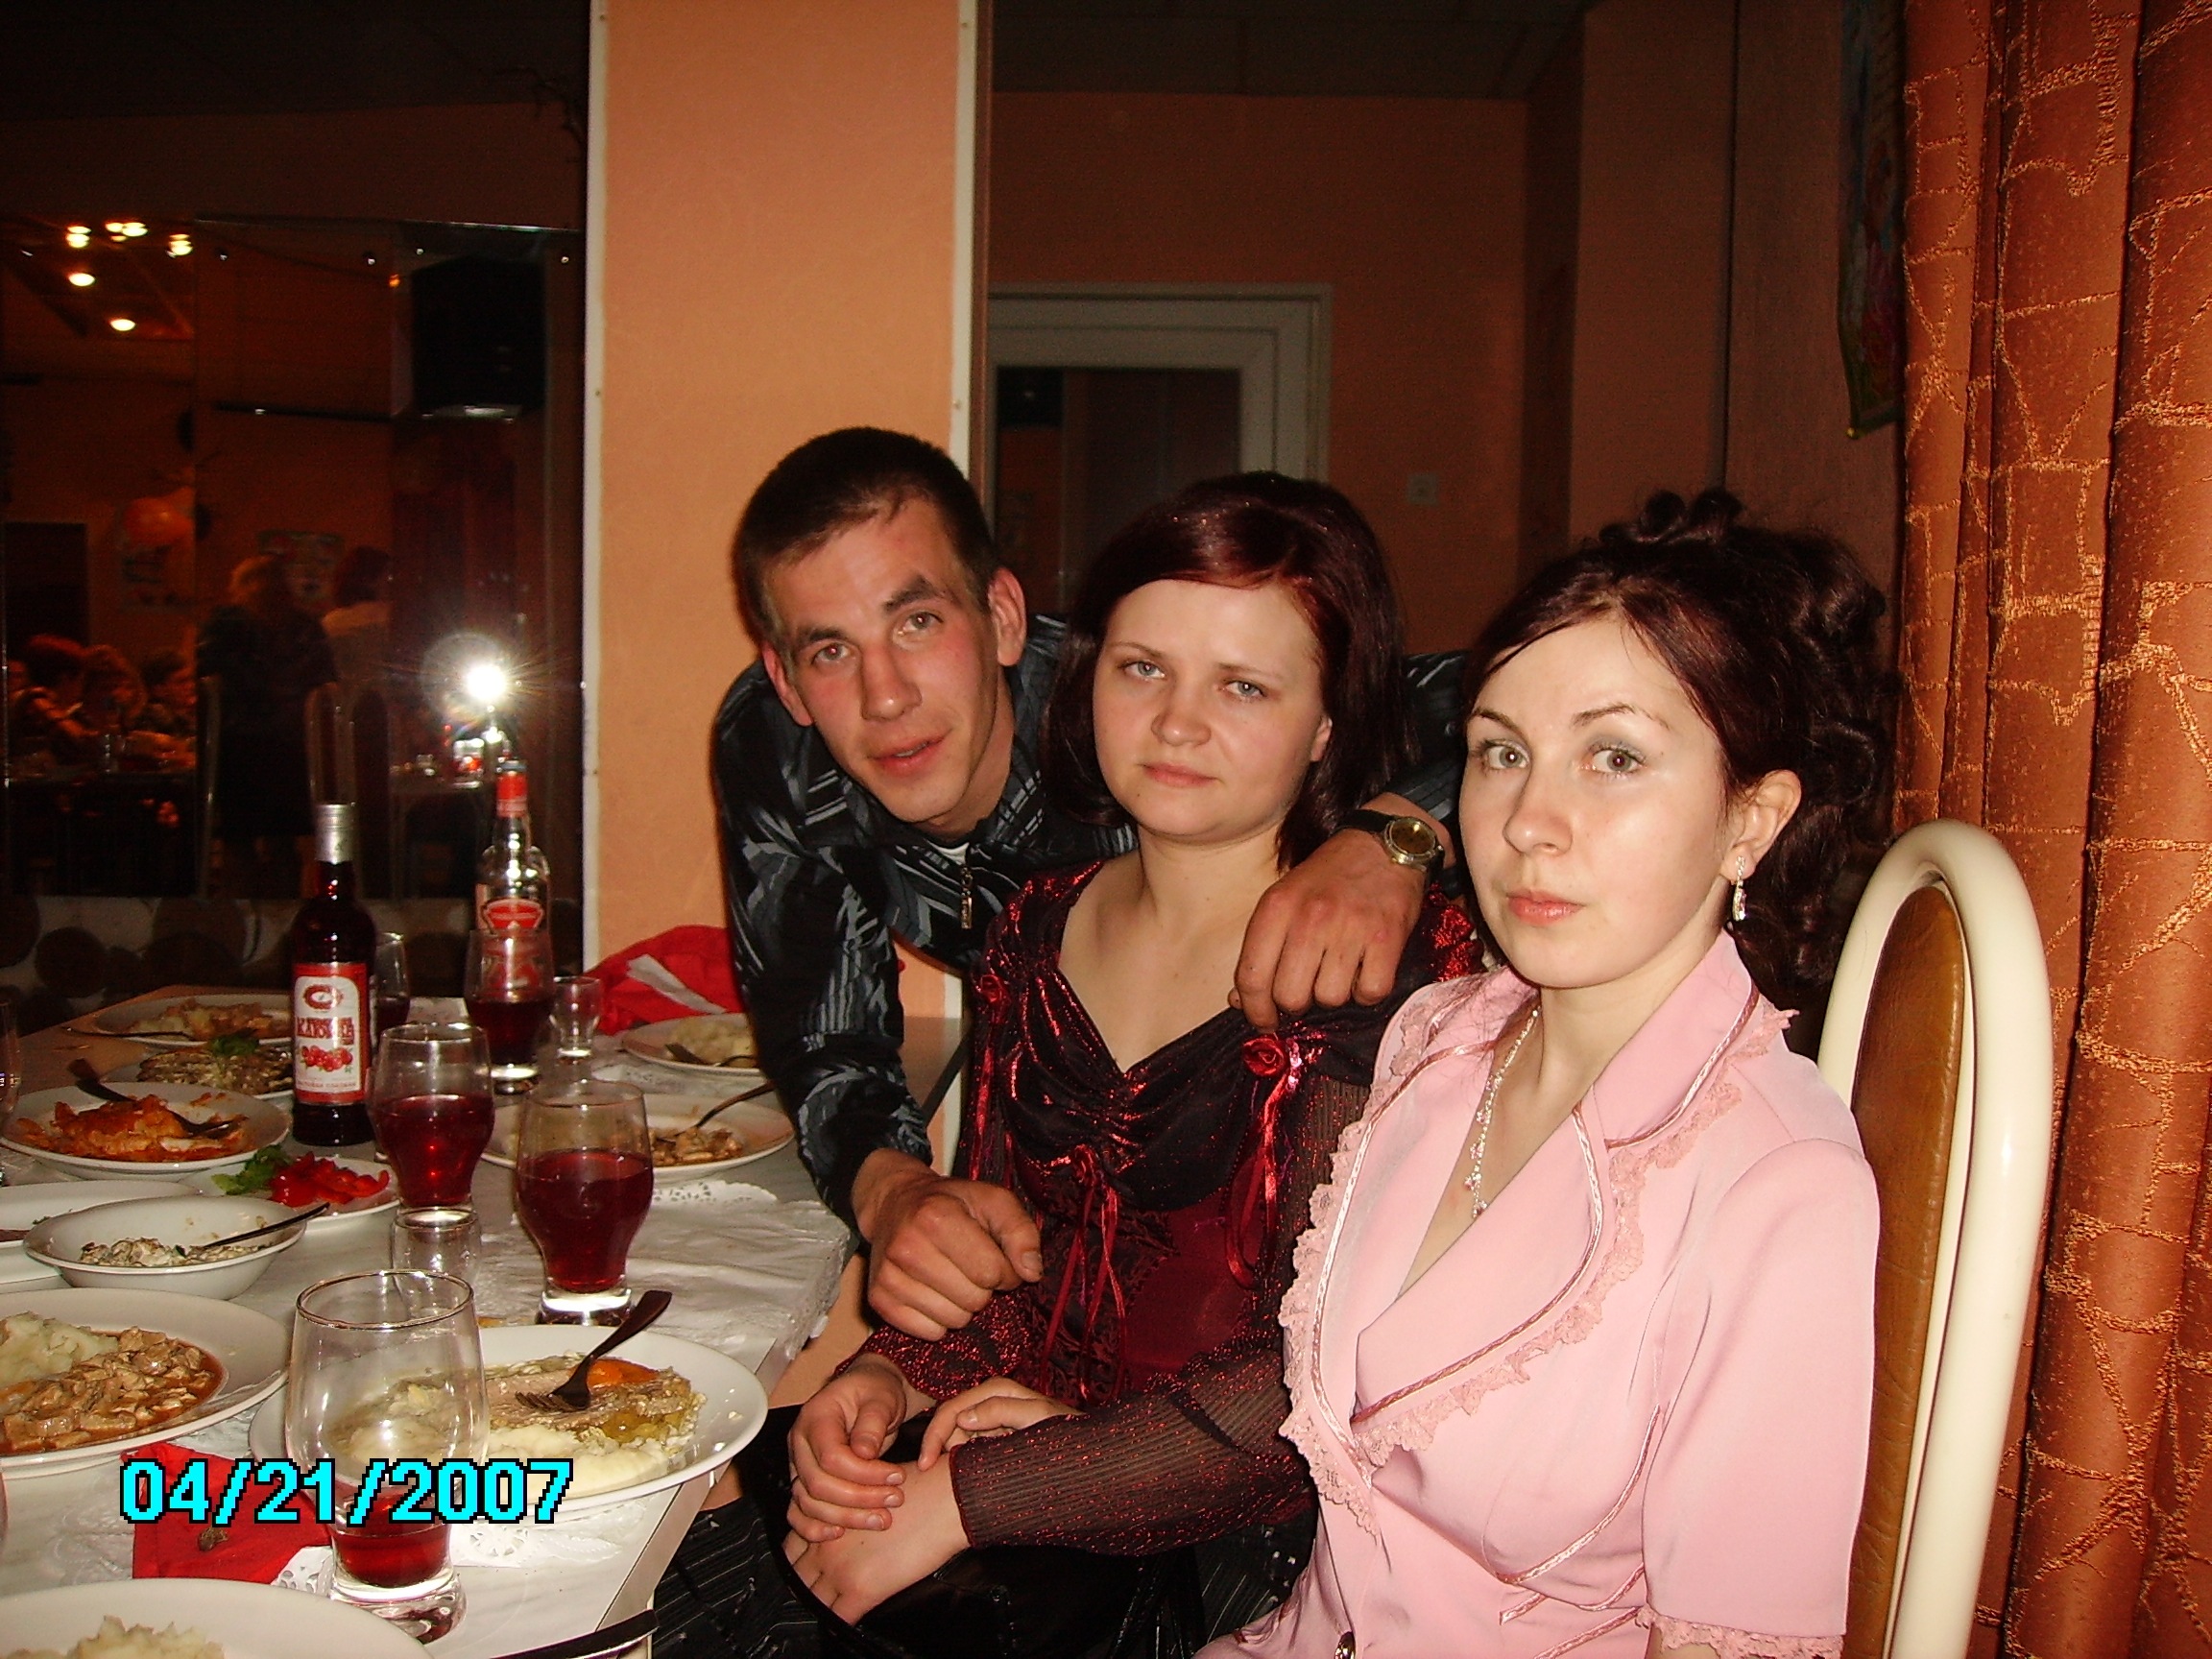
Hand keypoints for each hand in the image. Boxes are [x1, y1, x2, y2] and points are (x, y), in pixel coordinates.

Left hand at [785, 1452, 968, 1623]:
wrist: (947, 1499)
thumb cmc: (921, 1487)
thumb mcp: (873, 1488)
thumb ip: (852, 1508)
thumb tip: (853, 1521)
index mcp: (828, 1515)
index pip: (792, 1544)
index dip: (797, 1558)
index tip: (803, 1565)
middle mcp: (826, 1543)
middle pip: (795, 1574)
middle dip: (802, 1583)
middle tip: (813, 1588)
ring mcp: (840, 1569)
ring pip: (811, 1600)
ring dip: (819, 1603)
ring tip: (831, 1605)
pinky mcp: (862, 1590)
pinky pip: (838, 1619)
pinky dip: (840, 1621)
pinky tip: (851, 1616)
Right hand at [787, 1354, 918, 1541]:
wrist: (868, 1393)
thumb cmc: (874, 1392)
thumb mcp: (881, 1397)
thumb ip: (872, 1422)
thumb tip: (865, 1453)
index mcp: (816, 1417)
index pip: (831, 1457)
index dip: (865, 1474)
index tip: (898, 1476)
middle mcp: (800, 1443)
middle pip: (818, 1485)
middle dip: (859, 1500)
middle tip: (895, 1501)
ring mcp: (799, 1464)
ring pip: (809, 1503)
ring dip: (846, 1517)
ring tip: (882, 1519)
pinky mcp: (803, 1481)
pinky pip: (798, 1512)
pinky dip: (814, 1528)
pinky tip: (840, 1533)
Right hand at [853, 1152, 1044, 1339]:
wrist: (895, 1202)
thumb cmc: (951, 1203)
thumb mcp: (993, 1201)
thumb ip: (1021, 1232)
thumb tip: (1031, 1273)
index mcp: (937, 1217)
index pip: (992, 1272)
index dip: (1005, 1271)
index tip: (997, 1258)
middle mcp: (907, 1248)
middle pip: (974, 1300)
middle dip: (984, 1287)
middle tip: (972, 1266)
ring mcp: (889, 1276)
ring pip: (953, 1320)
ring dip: (963, 1304)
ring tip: (953, 1277)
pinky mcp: (879, 1299)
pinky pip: (929, 1332)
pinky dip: (940, 1319)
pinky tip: (935, 1291)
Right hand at [917, 1377, 1077, 1466]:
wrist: (1088, 1456)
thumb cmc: (1067, 1435)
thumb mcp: (1038, 1418)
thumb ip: (1002, 1410)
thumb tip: (963, 1418)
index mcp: (998, 1390)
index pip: (952, 1408)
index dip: (935, 1435)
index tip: (926, 1466)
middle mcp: (992, 1400)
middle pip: (949, 1421)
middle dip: (940, 1447)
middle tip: (942, 1475)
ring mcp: (993, 1420)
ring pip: (956, 1437)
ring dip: (953, 1456)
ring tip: (968, 1474)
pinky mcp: (996, 1438)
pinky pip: (969, 1448)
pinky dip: (964, 1462)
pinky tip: (971, 1475)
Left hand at [1233, 806, 1434, 1028]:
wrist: (1383, 846)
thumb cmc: (1328, 877)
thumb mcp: (1284, 899)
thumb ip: (1261, 948)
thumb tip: (1240, 1000)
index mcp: (1277, 907)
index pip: (1252, 976)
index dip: (1255, 1009)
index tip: (1264, 1020)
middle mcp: (1310, 918)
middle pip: (1291, 996)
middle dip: (1297, 1002)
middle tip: (1307, 988)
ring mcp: (1351, 928)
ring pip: (1331, 998)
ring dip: (1334, 993)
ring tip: (1340, 968)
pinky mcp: (1387, 939)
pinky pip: (1370, 993)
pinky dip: (1368, 990)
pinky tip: (1366, 968)